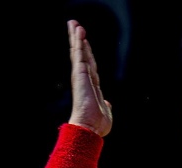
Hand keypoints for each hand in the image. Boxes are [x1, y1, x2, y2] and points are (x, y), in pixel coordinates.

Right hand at [67, 20, 112, 136]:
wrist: (89, 129)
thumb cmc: (97, 126)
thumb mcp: (106, 113)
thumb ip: (106, 106)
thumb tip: (108, 103)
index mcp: (91, 87)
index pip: (90, 67)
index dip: (87, 54)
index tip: (84, 43)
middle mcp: (85, 80)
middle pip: (82, 56)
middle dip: (79, 42)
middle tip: (75, 27)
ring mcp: (81, 76)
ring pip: (79, 52)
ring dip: (76, 37)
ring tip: (73, 24)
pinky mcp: (79, 74)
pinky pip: (78, 54)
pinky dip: (78, 42)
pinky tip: (78, 31)